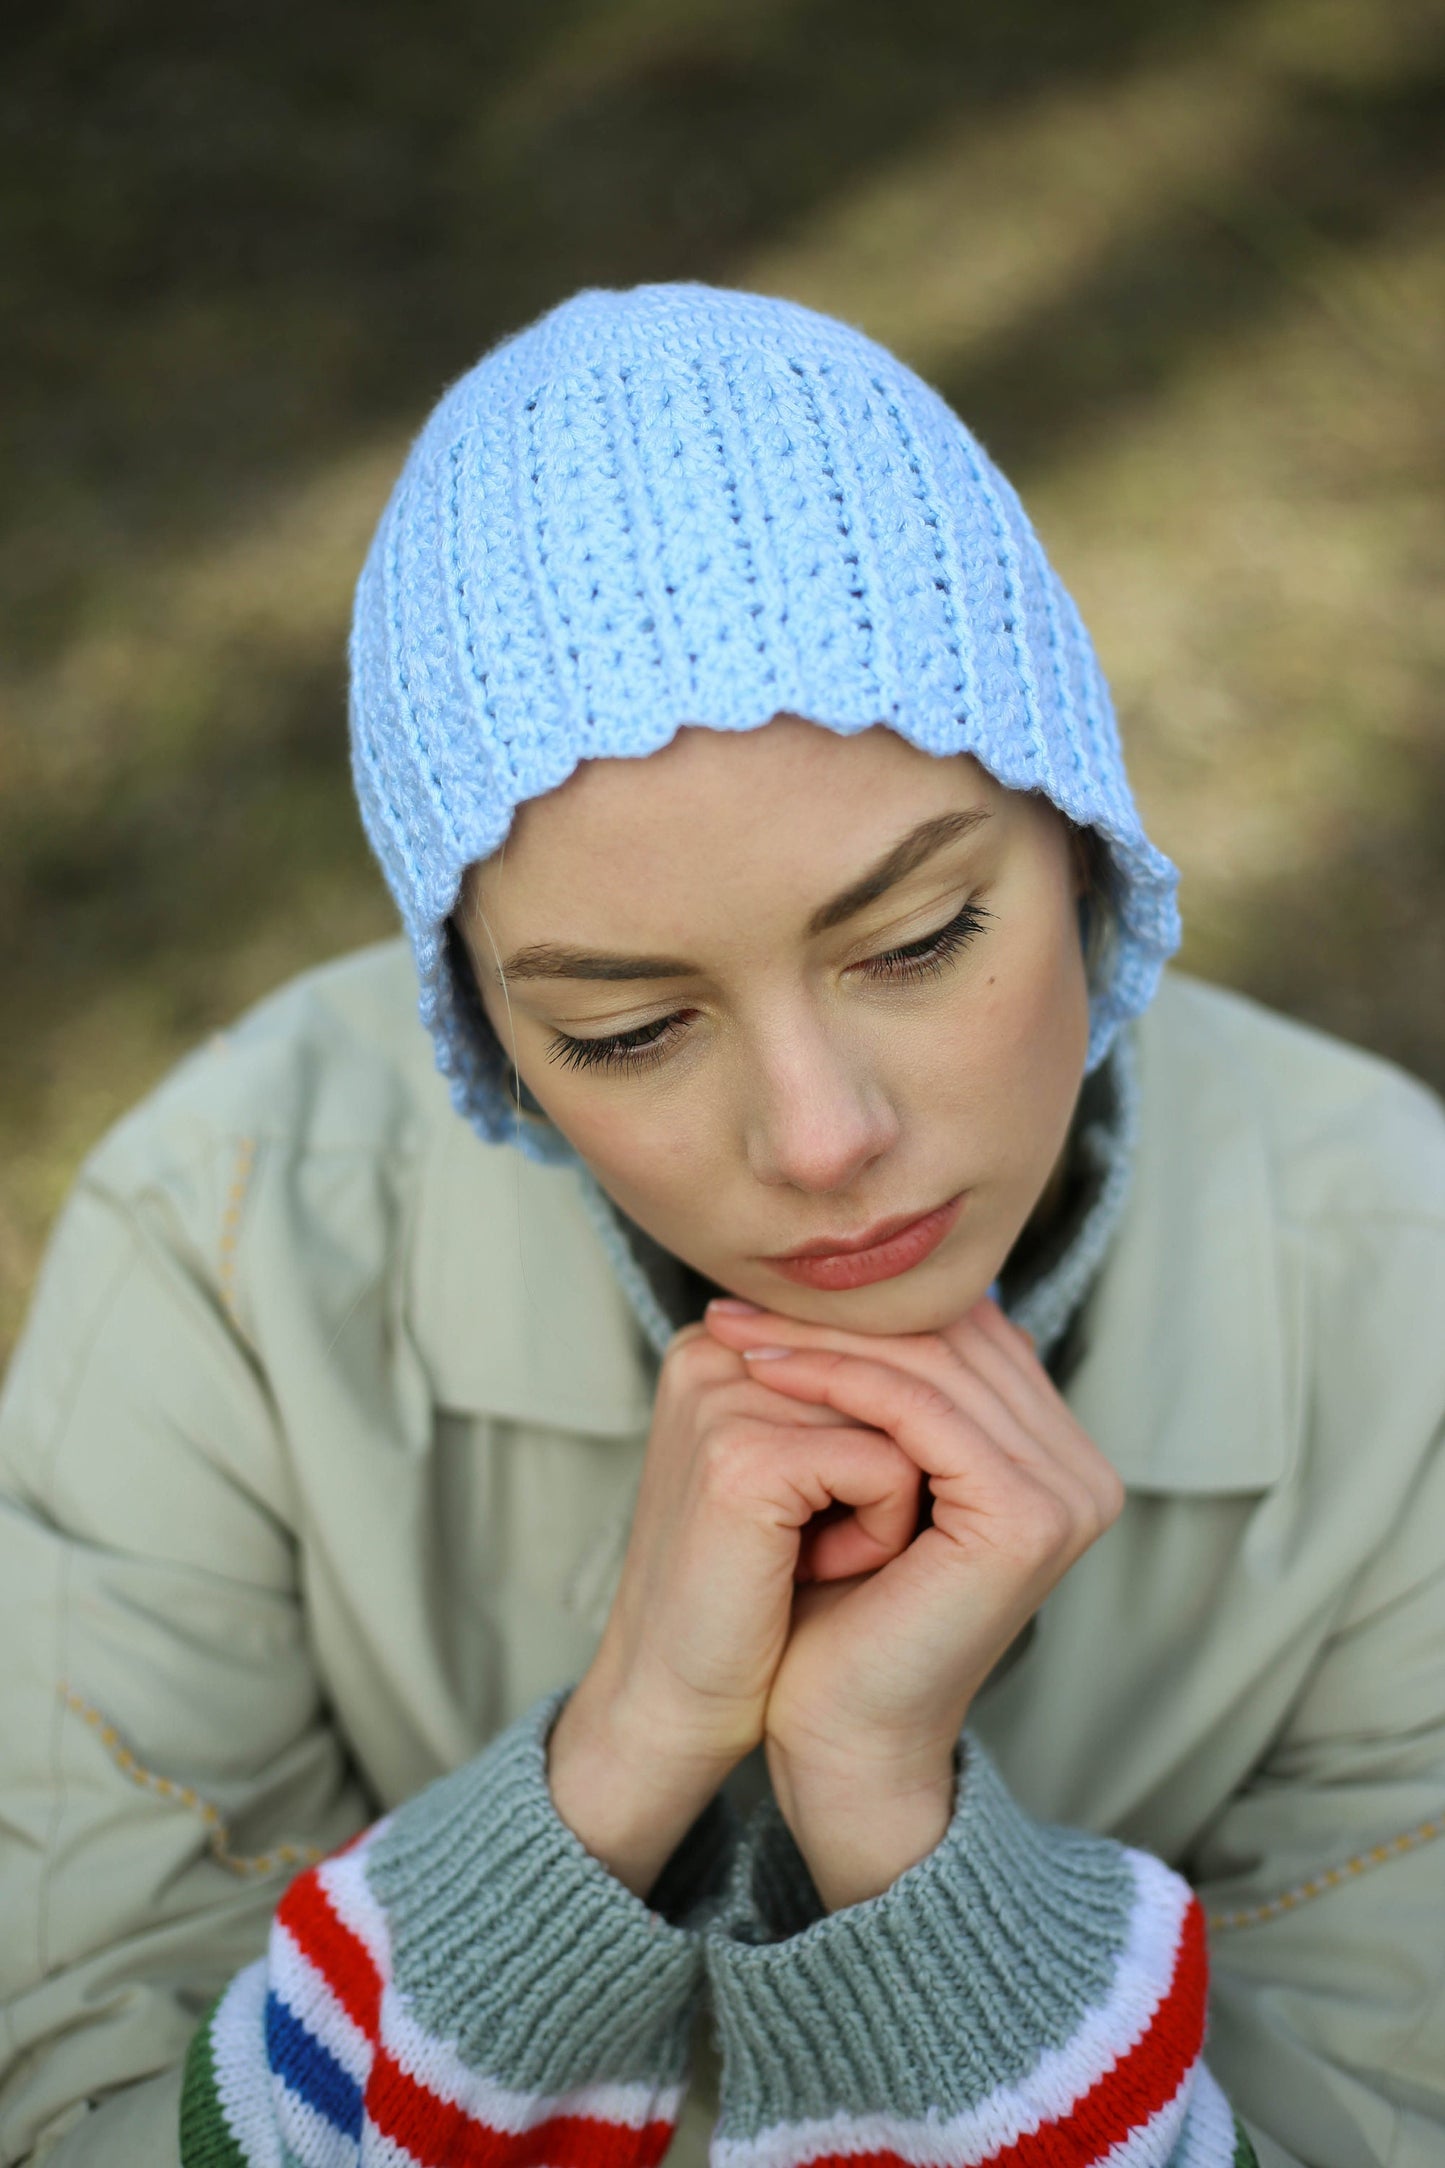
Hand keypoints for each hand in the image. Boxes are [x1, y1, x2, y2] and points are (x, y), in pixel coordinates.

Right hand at [547, 1322, 922, 1898]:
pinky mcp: (743, 1457)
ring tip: (827, 1550)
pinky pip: (888, 1467)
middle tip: (836, 1533)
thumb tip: (990, 1329)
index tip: (851, 1493)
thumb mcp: (808, 1467)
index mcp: (725, 1341)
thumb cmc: (752, 1594)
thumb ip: (860, 1388)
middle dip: (903, 1459)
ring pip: (905, 1415)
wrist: (678, 1701)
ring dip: (899, 1497)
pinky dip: (882, 1531)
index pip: (877, 1328)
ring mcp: (724, 1397)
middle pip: (896, 1365)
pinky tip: (822, 1570)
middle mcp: (714, 1349)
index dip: (904, 1423)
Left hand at [703, 1295, 1123, 1908]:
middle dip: (834, 1316)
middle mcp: (1082, 1470)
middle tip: (729, 1303)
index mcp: (1058, 1454)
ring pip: (931, 1367)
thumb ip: (890, 1393)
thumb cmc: (838, 1612)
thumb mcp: (869, 1477)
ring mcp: (1069, 1493)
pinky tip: (764, 1372)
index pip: (961, 1336)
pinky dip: (838, 1381)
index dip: (861, 1307)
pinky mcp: (1030, 1516)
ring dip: (823, 1340)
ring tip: (731, 1332)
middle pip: (950, 1344)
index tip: (754, 1295)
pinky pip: (921, 1413)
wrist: (837, 1734)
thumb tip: (849, 1280)